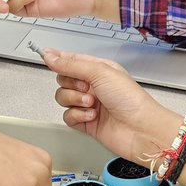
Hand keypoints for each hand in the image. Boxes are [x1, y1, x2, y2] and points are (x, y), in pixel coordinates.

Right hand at [46, 48, 178, 164]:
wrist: (140, 130)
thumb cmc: (131, 100)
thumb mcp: (100, 72)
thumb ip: (72, 64)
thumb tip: (50, 56)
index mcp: (99, 69)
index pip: (71, 60)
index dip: (58, 59)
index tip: (45, 56)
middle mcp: (93, 86)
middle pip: (63, 80)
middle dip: (71, 85)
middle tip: (86, 89)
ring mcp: (89, 105)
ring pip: (63, 98)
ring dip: (75, 101)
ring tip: (92, 104)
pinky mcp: (86, 122)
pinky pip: (68, 117)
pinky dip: (77, 116)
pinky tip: (92, 117)